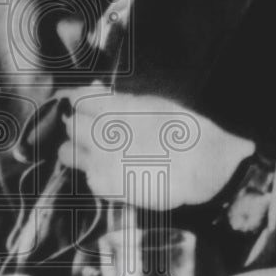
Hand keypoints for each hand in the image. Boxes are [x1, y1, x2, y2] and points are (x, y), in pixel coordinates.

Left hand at [57, 84, 253, 210]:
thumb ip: (118, 99)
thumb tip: (93, 88)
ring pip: (66, 153)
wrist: (209, 167)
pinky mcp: (106, 187)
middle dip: (78, 124)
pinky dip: (95, 175)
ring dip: (76, 150)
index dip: (77, 100)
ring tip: (93, 152)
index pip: (76, 99)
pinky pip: (87, 178)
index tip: (80, 103)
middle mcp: (102, 134)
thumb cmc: (188, 129)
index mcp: (115, 109)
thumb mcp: (154, 104)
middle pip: (70, 124)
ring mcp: (102, 162)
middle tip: (92, 128)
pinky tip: (112, 173)